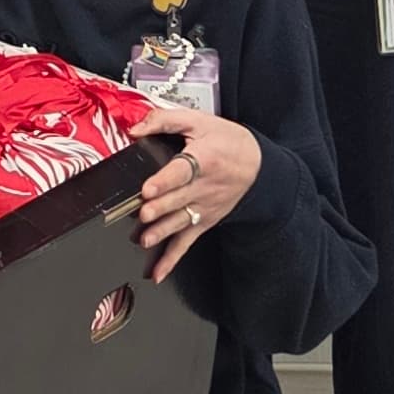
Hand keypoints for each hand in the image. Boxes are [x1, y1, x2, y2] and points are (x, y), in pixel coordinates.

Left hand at [130, 102, 262, 281]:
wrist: (258, 165)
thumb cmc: (227, 142)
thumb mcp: (198, 121)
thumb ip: (163, 120)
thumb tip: (135, 129)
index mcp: (204, 159)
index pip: (181, 172)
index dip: (164, 181)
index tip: (148, 188)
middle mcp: (204, 187)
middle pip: (178, 200)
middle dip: (159, 209)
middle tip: (142, 214)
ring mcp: (204, 207)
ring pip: (180, 222)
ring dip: (162, 232)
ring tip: (145, 240)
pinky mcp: (204, 221)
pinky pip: (187, 242)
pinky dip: (172, 259)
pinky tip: (158, 272)